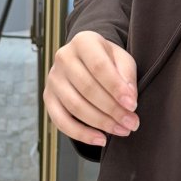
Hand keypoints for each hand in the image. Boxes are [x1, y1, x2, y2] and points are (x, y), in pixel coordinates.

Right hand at [43, 30, 138, 147]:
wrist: (86, 58)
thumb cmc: (107, 59)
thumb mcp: (122, 58)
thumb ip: (127, 75)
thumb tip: (129, 100)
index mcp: (83, 41)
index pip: (99, 66)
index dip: (116, 88)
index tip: (132, 105)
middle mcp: (63, 57)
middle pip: (87, 88)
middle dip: (112, 109)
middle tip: (132, 123)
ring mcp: (53, 78)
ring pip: (75, 106)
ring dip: (101, 123)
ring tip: (122, 130)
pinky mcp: (48, 97)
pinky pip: (61, 120)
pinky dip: (81, 134)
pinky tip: (100, 139)